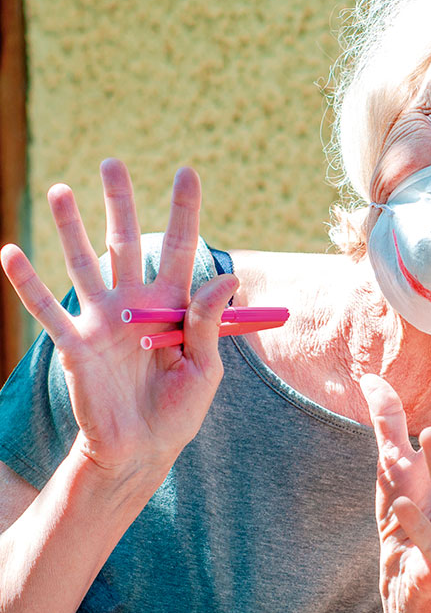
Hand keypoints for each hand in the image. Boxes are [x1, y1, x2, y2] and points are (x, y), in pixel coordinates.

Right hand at [0, 159, 235, 477]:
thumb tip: (226, 278)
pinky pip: (47, 310)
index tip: (188, 172)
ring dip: (70, 228)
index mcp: (173, 306)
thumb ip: (209, 323)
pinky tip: (10, 252)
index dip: (184, 211)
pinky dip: (28, 283)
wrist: (143, 449)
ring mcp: (101, 321)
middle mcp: (134, 303)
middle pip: (126, 243)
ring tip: (59, 190)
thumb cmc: (179, 410)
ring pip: (84, 264)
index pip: (180, 249)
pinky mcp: (75, 345)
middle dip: (119, 204)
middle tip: (113, 163)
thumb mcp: (205, 366)